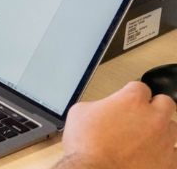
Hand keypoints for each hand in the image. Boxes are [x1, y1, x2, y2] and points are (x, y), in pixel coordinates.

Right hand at [59, 81, 176, 168]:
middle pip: (166, 102)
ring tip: (146, 138)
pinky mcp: (169, 162)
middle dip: (155, 106)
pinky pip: (176, 154)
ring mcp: (164, 140)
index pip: (140, 86)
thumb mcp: (80, 112)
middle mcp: (153, 117)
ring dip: (161, 131)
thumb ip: (98, 105)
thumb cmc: (86, 146)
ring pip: (173, 128)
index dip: (131, 93)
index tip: (127, 99)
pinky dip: (167, 154)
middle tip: (143, 114)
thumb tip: (102, 110)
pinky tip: (155, 155)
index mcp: (132, 100)